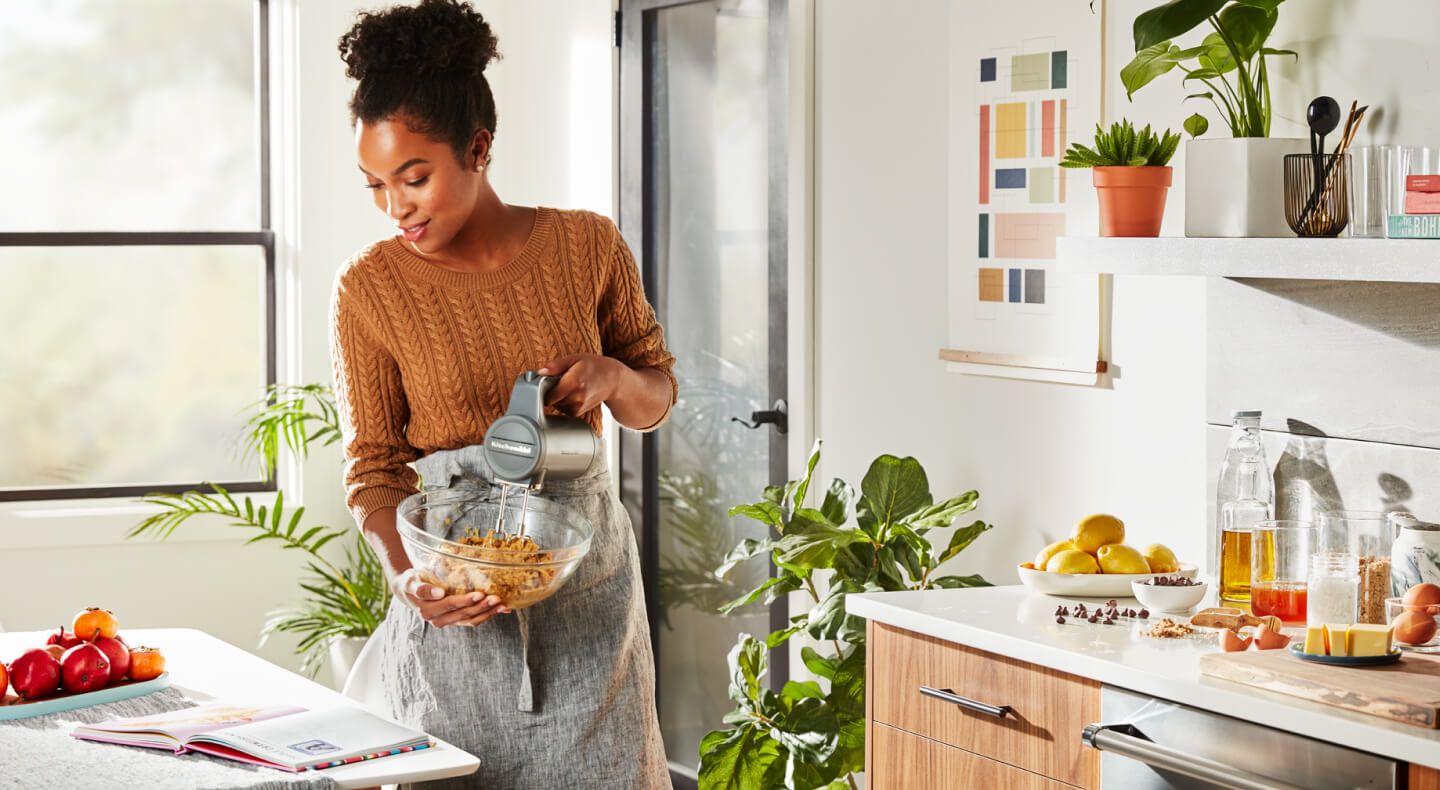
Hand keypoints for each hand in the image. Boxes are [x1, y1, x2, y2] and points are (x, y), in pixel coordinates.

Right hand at [394, 568, 509, 626]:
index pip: (451, 605)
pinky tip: (501, 609)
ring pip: (471, 620)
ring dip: (488, 613)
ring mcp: (448, 621)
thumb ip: (421, 588)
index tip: (480, 594)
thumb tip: (438, 593)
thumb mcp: (411, 582)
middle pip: (464, 614)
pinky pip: (473, 620)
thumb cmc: (410, 583)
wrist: (408, 591)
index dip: (466, 601)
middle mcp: (438, 620)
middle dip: (482, 607)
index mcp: (428, 611)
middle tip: (497, 598)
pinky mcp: (456, 620)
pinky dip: (488, 615)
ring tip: (503, 605)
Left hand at [538, 354, 623, 417]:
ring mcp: (579, 406)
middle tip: (560, 381)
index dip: (545, 388)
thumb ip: (556, 365)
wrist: (613, 380)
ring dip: (558, 398)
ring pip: (557, 406)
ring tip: (568, 387)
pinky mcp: (579, 412)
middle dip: (552, 392)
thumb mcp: (574, 359)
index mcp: (573, 381)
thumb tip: (541, 372)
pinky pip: (563, 409)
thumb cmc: (593, 366)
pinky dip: (564, 403)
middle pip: (552, 400)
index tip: (548, 381)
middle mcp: (577, 396)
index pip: (549, 394)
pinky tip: (572, 394)